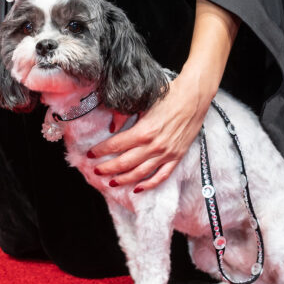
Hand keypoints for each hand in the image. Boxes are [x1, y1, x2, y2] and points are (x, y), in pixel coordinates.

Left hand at [89, 70, 214, 191]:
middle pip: (124, 163)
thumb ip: (125, 115)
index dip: (101, 151)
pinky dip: (149, 185)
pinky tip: (138, 188)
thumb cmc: (168, 95)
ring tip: (112, 182)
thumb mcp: (143, 101)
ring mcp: (165, 154)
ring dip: (124, 179)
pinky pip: (161, 176)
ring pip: (140, 173)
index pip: (116, 145)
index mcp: (143, 131)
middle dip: (107, 168)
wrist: (193, 97)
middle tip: (96, 170)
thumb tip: (112, 127)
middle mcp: (153, 146)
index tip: (90, 154)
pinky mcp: (176, 157)